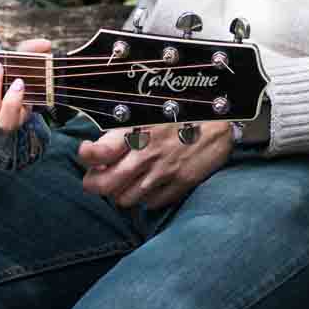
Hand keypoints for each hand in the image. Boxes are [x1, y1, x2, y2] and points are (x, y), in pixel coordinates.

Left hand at [76, 120, 232, 209]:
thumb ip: (127, 123)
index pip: (98, 153)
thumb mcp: (150, 105)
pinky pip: (152, 203)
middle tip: (95, 177)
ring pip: (125, 199)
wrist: (223, 116)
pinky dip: (144, 199)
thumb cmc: (184, 105)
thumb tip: (103, 134)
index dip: (85, 155)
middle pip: (104, 185)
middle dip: (93, 184)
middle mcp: (145, 155)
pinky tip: (147, 185)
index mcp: (135, 131)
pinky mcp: (180, 184)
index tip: (86, 151)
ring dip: (118, 193)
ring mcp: (163, 173)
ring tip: (122, 181)